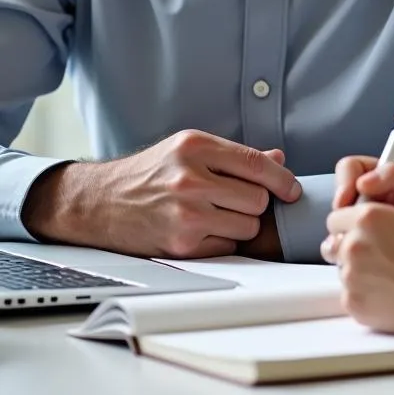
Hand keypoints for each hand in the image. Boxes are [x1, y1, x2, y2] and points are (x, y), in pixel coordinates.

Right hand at [21, 132, 301, 258]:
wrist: (100, 202)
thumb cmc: (150, 172)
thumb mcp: (189, 148)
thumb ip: (235, 155)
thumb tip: (278, 159)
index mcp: (195, 147)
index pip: (257, 164)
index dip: (283, 179)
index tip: (292, 190)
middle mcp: (190, 179)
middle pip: (257, 199)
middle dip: (256, 202)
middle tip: (239, 200)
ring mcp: (185, 214)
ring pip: (247, 225)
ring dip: (241, 223)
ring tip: (219, 213)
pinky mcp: (180, 244)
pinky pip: (228, 246)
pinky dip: (223, 240)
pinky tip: (204, 229)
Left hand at [322, 164, 393, 337]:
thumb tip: (362, 182)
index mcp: (368, 218)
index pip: (338, 211)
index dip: (355, 215)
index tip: (374, 223)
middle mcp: (352, 246)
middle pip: (334, 238)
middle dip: (352, 238)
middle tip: (382, 244)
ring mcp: (350, 277)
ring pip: (340, 264)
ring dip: (356, 263)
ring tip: (387, 265)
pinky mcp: (352, 303)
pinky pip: (347, 289)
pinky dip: (361, 287)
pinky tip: (387, 284)